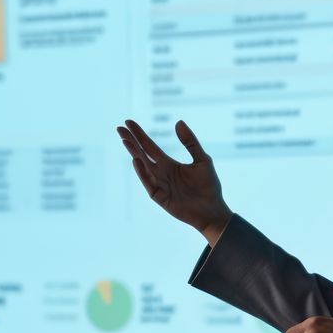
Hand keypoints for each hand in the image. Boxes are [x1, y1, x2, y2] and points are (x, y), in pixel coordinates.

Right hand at [116, 119, 230, 243]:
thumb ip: (190, 142)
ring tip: (125, 140)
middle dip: (131, 141)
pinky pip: (148, 182)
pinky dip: (142, 172)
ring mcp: (158, 185)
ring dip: (134, 153)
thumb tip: (178, 122)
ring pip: (143, 166)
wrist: (213, 210)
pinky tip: (136, 160)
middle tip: (119, 128)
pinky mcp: (159, 197)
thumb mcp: (202, 160)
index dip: (139, 134)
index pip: (150, 146)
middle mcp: (161, 173)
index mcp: (169, 164)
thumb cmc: (209, 187)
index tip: (129, 122)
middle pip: (142, 154)